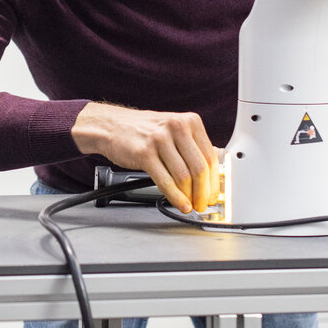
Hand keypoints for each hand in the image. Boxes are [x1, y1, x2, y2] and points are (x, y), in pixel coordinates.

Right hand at [71, 102, 217, 212]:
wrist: (112, 126)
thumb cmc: (144, 130)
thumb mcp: (174, 130)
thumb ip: (194, 147)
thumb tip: (215, 170)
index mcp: (190, 121)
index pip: (210, 157)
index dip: (214, 181)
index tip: (213, 194)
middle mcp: (177, 127)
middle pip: (200, 168)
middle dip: (204, 192)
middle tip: (204, 204)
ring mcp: (160, 139)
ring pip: (184, 176)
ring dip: (190, 197)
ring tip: (191, 206)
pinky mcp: (144, 153)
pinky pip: (165, 181)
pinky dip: (175, 197)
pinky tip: (180, 204)